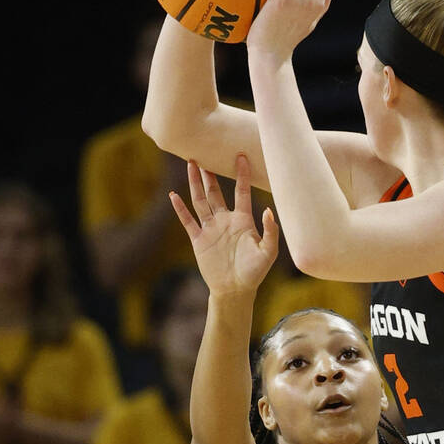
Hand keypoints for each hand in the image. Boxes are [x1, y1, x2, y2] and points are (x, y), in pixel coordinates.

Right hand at [169, 153, 277, 296]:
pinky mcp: (198, 240)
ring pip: (200, 200)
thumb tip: (269, 210)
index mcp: (243, 220)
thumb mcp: (268, 252)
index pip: (241, 192)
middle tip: (206, 154)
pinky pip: (188, 221)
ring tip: (190, 164)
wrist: (235, 290)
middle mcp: (225, 220)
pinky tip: (173, 195)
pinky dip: (180, 209)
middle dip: (210, 174)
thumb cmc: (254, 272)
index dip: (242, 175)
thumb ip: (270, 231)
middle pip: (215, 191)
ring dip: (195, 184)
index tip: (242, 156)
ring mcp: (211, 229)